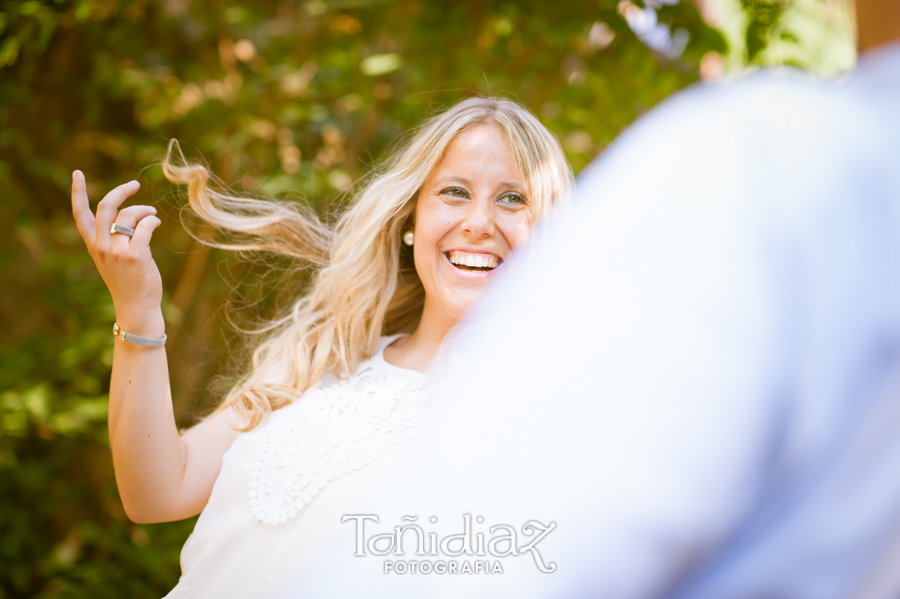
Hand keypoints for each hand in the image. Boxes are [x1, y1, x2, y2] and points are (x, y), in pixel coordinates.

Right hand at [71, 171, 163, 332]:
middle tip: (135, 185)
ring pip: (128, 216)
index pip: (80, 215)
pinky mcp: (135, 256)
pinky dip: (152, 221)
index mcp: (93, 245)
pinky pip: (145, 227)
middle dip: (121, 192)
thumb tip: (132, 215)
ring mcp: (117, 251)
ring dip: (144, 210)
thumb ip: (115, 238)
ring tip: (153, 215)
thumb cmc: (128, 282)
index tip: (77, 173)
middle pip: (106, 207)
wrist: (136, 307)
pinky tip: (156, 223)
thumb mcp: (114, 258)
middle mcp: (101, 247)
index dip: (77, 193)